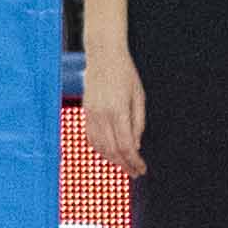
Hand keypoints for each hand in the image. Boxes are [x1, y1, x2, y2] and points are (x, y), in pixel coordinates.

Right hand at [84, 44, 143, 175]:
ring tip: (123, 164)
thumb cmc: (125, 74)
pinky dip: (99, 148)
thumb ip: (138, 123)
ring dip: (111, 159)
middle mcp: (102, 114)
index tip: (142, 169)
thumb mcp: (139, 97)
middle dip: (124, 165)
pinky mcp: (85, 110)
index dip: (134, 161)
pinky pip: (90, 136)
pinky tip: (108, 152)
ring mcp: (91, 113)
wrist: (103, 55)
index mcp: (118, 110)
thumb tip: (135, 145)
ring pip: (99, 146)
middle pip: (112, 150)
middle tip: (135, 172)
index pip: (126, 146)